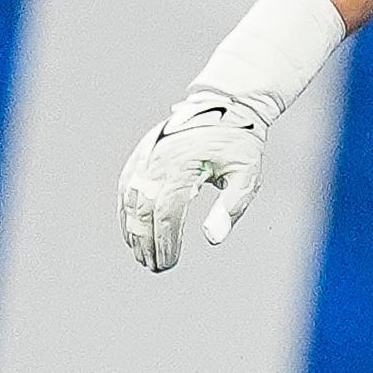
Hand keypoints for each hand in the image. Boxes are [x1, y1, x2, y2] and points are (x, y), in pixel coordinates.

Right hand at [120, 92, 269, 272]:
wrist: (226, 105)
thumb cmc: (240, 142)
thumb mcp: (247, 174)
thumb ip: (231, 207)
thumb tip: (212, 238)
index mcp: (182, 167)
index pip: (167, 214)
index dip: (165, 242)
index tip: (169, 264)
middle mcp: (157, 162)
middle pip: (144, 212)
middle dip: (147, 243)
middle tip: (154, 267)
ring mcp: (146, 157)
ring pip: (130, 201)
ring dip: (134, 232)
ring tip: (142, 256)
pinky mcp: (142, 154)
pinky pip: (126, 187)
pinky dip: (125, 211)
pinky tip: (130, 231)